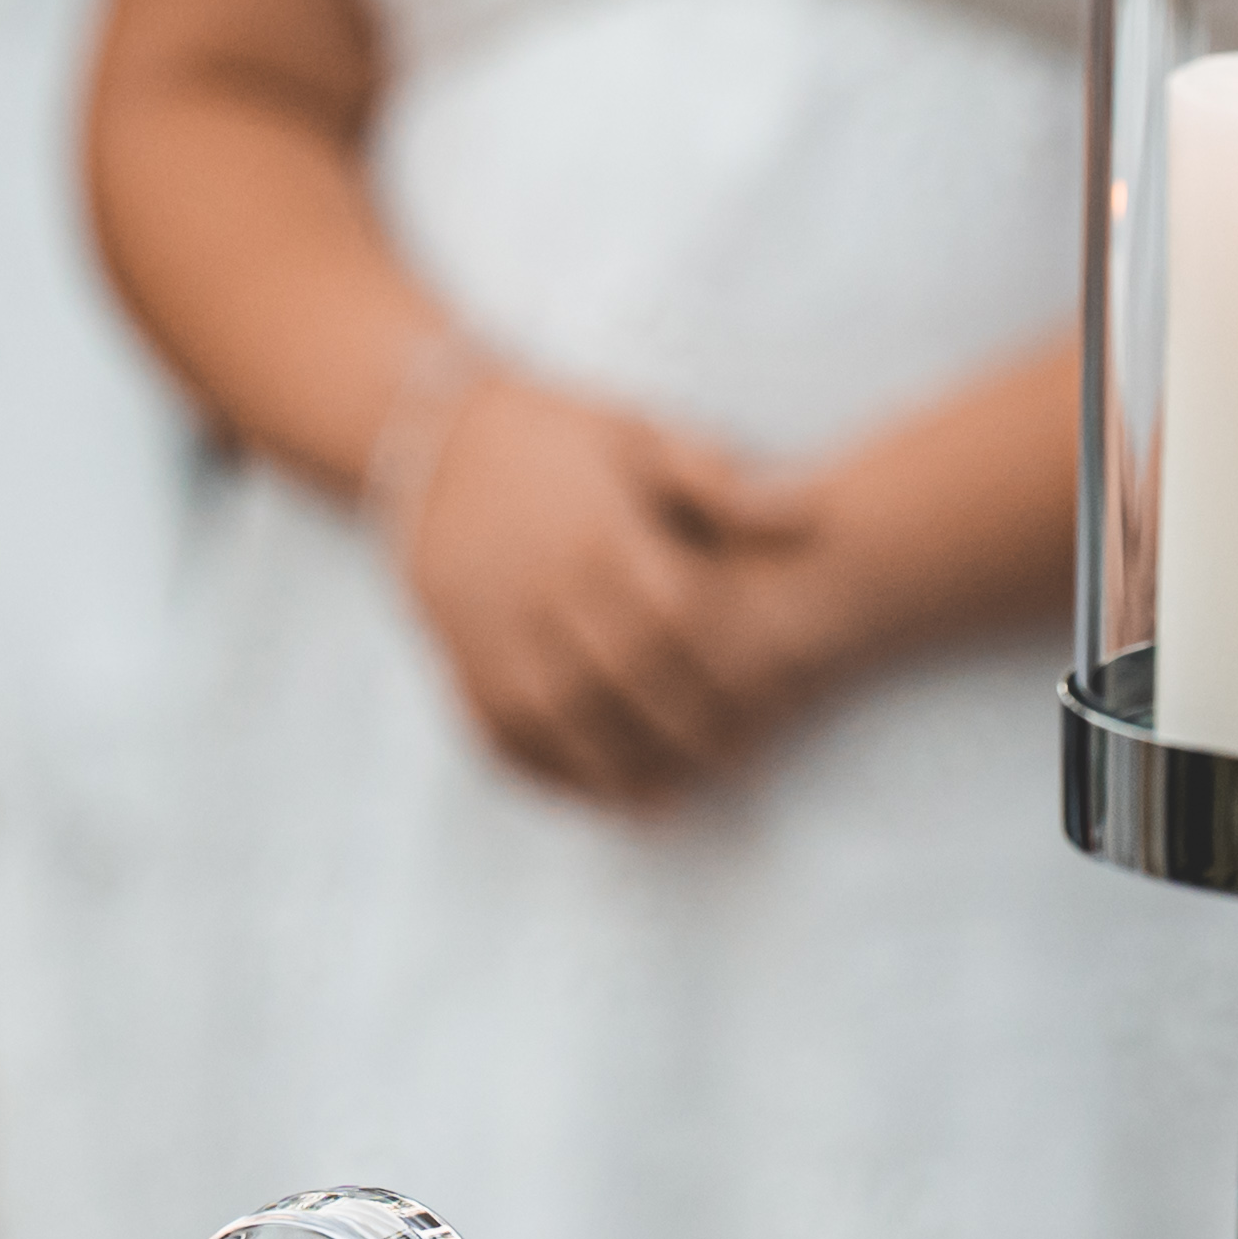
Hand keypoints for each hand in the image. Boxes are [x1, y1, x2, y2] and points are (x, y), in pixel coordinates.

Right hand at [396, 375, 816, 807]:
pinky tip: (587, 790)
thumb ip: (720, 484)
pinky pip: (500, 732)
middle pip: (627, 683)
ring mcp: (495, 630)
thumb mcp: (639, 436)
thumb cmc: (553, 436)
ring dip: (615, 772)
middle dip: (684, 732)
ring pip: (562, 722)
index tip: (770, 702)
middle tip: (734, 764)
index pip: (678, 622)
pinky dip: (544, 771)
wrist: (428, 437)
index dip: (727, 670)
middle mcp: (546, 590)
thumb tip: (808, 516)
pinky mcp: (459, 657)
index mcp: (600, 533)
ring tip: (665, 802)